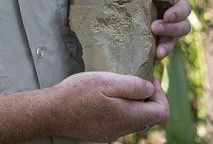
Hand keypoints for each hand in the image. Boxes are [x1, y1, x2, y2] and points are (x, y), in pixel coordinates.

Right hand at [48, 72, 168, 141]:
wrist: (50, 112)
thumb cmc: (77, 94)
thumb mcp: (107, 81)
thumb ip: (133, 86)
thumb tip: (150, 89)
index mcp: (128, 116)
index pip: (162, 112)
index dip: (161, 94)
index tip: (149, 79)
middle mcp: (122, 129)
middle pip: (148, 116)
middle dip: (147, 96)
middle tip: (134, 79)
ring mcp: (110, 132)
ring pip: (133, 118)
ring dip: (132, 102)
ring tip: (117, 85)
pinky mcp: (99, 132)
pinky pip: (118, 121)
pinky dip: (119, 108)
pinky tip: (104, 96)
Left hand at [152, 0, 191, 59]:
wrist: (122, 7)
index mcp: (172, 2)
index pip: (183, 7)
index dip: (178, 13)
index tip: (166, 15)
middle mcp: (173, 17)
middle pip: (184, 26)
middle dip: (171, 29)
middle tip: (154, 28)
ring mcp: (167, 32)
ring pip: (175, 40)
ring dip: (167, 46)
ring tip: (158, 53)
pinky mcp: (159, 42)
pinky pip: (164, 50)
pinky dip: (161, 54)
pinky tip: (155, 58)